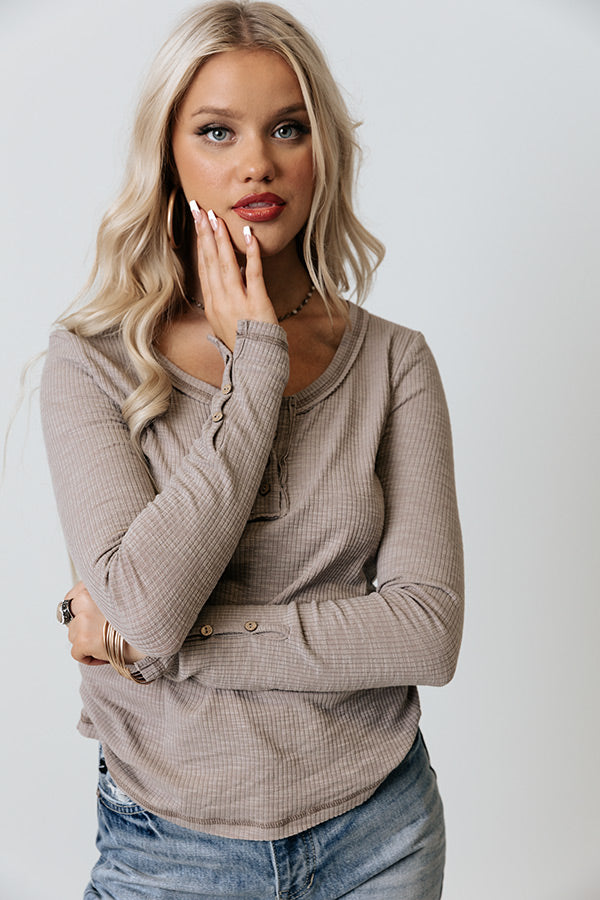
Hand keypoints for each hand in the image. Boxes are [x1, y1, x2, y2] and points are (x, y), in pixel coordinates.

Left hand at [63, 582, 144, 666]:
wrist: (157, 632)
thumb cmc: (147, 615)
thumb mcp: (125, 594)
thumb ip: (106, 595)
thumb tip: (90, 609)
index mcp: (96, 584)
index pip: (73, 596)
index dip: (81, 611)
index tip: (92, 619)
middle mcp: (87, 598)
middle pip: (70, 617)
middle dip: (82, 627)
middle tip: (101, 633)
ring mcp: (84, 619)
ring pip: (73, 635)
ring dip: (87, 642)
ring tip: (109, 643)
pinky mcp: (83, 639)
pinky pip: (76, 653)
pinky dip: (89, 658)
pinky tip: (106, 655)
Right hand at [191, 205, 277, 349]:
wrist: (254, 366)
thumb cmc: (243, 346)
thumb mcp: (225, 325)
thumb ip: (222, 303)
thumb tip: (221, 286)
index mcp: (212, 304)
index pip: (203, 267)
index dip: (199, 243)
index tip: (197, 222)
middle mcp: (220, 301)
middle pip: (209, 261)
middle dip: (204, 233)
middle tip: (199, 208)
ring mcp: (237, 302)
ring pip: (226, 264)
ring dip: (221, 239)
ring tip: (216, 217)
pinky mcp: (256, 304)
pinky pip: (253, 274)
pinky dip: (250, 253)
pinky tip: (248, 235)